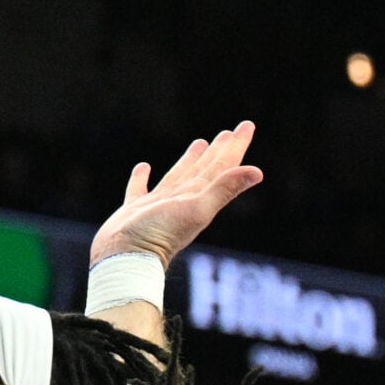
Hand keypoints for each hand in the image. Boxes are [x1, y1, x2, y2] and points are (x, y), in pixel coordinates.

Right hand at [88, 123, 264, 269]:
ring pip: (178, 176)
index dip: (236, 147)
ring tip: (200, 143)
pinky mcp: (134, 210)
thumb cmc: (160, 235)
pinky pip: (140, 189)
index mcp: (199, 198)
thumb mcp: (197, 209)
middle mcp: (182, 201)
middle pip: (206, 170)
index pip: (222, 167)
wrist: (126, 257)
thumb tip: (258, 172)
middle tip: (228, 133)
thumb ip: (224, 189)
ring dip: (190, 161)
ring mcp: (158, 205)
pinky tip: (144, 167)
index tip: (247, 126)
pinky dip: (142, 178)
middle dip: (219, 151)